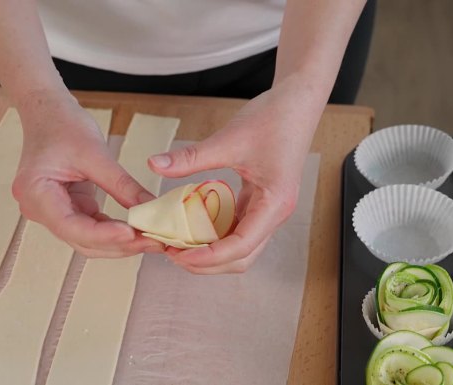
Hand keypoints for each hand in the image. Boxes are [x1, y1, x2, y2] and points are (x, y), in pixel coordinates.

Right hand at [12, 91, 163, 257]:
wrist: (48, 113)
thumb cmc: (63, 125)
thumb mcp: (96, 152)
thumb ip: (122, 184)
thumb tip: (150, 208)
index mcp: (35, 193)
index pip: (71, 226)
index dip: (104, 235)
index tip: (133, 233)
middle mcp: (38, 210)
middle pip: (82, 240)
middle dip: (119, 244)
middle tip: (153, 242)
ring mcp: (52, 213)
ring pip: (89, 240)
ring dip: (120, 242)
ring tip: (151, 239)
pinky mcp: (68, 210)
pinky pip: (93, 228)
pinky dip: (115, 231)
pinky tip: (139, 230)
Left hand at [148, 77, 321, 273]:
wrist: (297, 103)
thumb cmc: (274, 119)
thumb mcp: (229, 139)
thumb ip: (192, 157)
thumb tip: (155, 165)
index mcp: (274, 204)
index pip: (241, 247)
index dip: (208, 257)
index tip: (178, 254)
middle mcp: (274, 214)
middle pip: (242, 257)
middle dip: (207, 262)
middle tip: (173, 252)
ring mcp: (268, 210)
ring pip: (240, 247)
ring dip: (211, 251)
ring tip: (180, 241)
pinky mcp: (261, 202)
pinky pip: (238, 228)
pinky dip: (216, 233)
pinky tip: (193, 224)